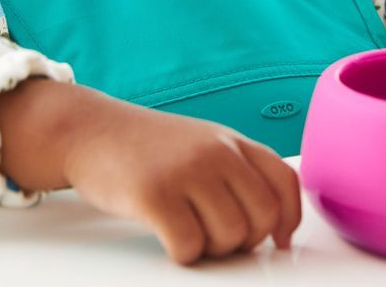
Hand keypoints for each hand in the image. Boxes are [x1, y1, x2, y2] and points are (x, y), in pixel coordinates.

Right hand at [0, 80, 300, 264]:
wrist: (95, 132)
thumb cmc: (152, 148)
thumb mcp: (205, 144)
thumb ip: (239, 172)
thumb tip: (275, 223)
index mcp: (233, 141)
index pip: (285, 181)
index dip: (289, 218)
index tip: (280, 241)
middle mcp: (217, 152)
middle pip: (262, 216)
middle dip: (245, 240)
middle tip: (218, 238)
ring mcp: (187, 171)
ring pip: (230, 235)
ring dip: (212, 249)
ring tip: (190, 232)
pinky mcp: (155, 195)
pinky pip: (189, 246)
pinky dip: (182, 253)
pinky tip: (168, 236)